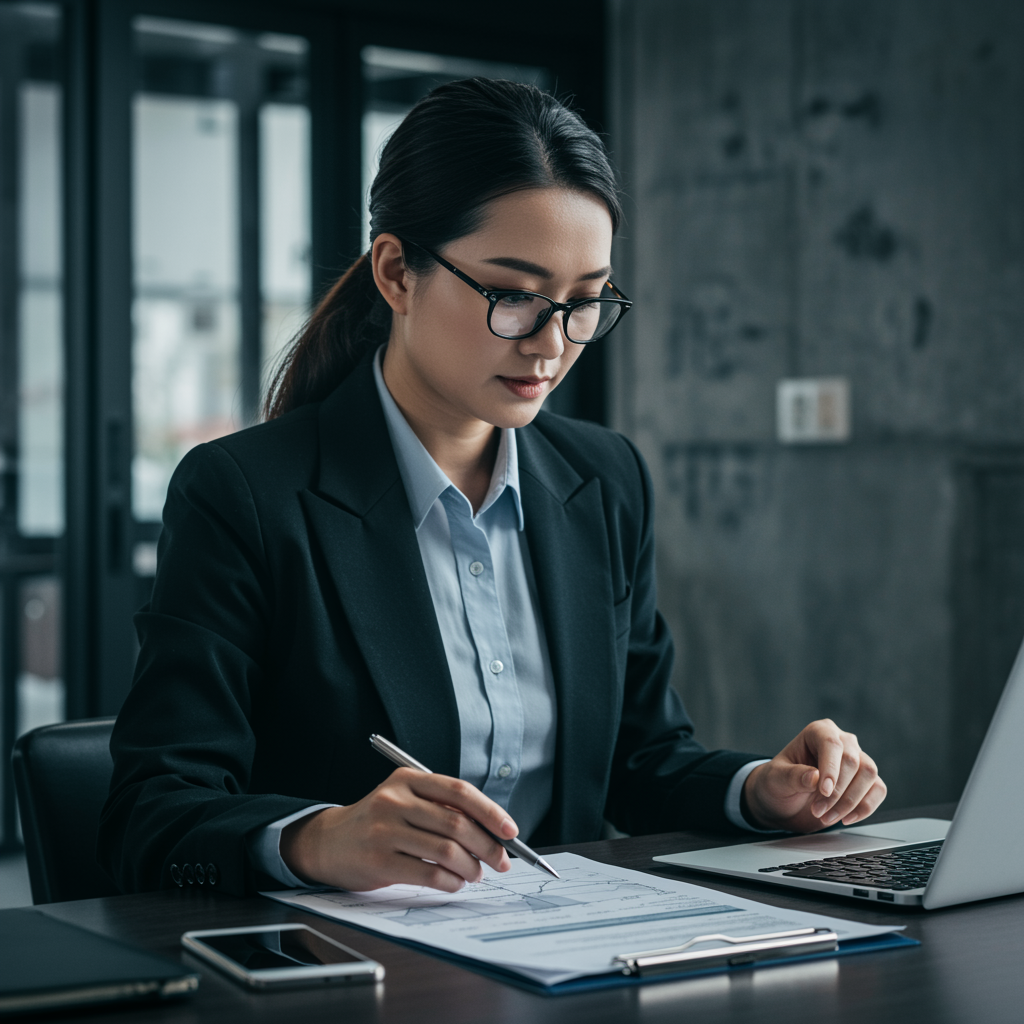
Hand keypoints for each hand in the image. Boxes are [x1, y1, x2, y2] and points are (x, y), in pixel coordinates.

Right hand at [279, 768, 515, 891]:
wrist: (329, 842)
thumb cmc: (378, 821)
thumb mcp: (405, 799)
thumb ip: (441, 807)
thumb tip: (492, 830)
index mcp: (407, 779)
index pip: (459, 791)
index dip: (490, 811)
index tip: (510, 831)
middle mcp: (395, 800)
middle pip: (457, 822)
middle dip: (488, 846)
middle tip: (501, 861)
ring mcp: (385, 831)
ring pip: (446, 850)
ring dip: (471, 867)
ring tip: (476, 874)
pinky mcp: (379, 862)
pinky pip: (429, 874)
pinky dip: (451, 882)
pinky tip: (455, 883)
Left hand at [742, 719, 886, 832]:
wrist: (784, 802)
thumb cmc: (778, 783)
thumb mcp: (776, 779)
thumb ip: (793, 776)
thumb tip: (815, 777)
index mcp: (817, 732)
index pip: (831, 744)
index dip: (830, 769)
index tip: (823, 791)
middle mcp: (841, 741)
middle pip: (852, 761)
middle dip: (836, 792)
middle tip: (817, 811)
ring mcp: (857, 759)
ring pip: (869, 774)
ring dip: (850, 801)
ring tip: (827, 817)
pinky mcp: (866, 780)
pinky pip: (878, 790)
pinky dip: (865, 807)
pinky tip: (846, 818)